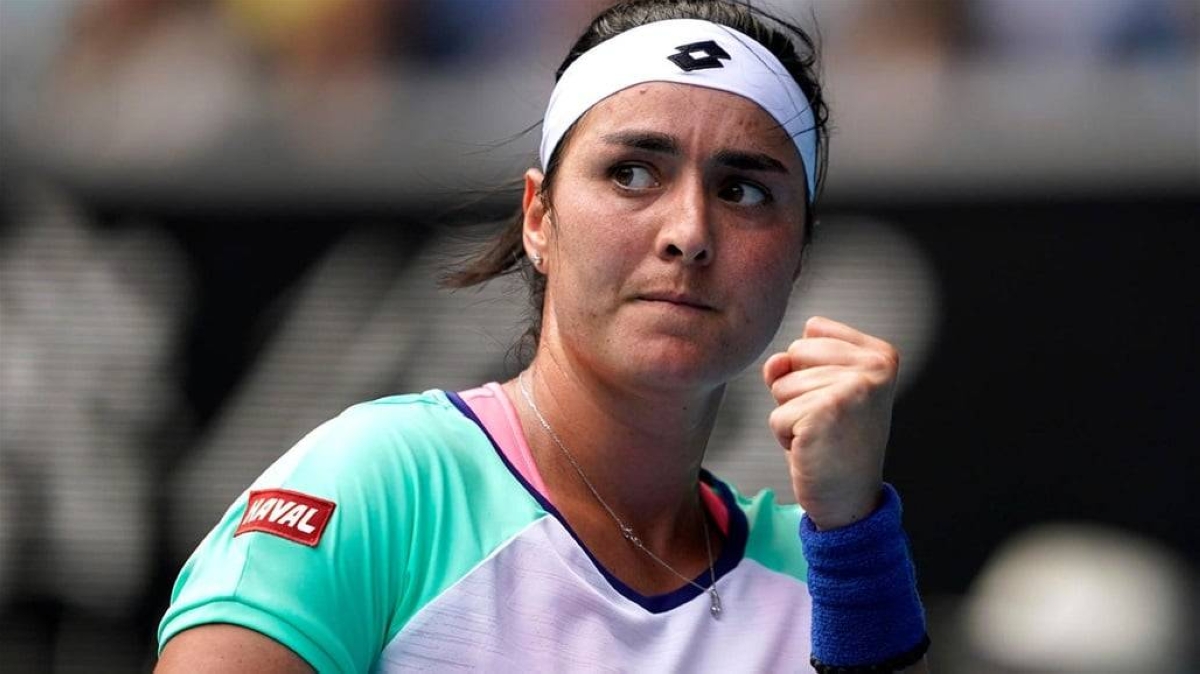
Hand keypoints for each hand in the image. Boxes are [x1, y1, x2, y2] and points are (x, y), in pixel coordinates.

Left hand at [763, 316, 898, 529]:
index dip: (809, 368)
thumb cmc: (835, 444)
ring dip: (792, 417)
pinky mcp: (826, 412)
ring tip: (822, 436)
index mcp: (880, 354)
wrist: (850, 501)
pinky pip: (777, 415)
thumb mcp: (820, 391)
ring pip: (781, 386)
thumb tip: (775, 363)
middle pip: (793, 354)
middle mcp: (874, 367)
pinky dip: (786, 437)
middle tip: (828, 421)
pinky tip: (815, 449)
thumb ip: (794, 363)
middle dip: (797, 392)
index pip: (812, 331)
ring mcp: (852, 387)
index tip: (836, 400)